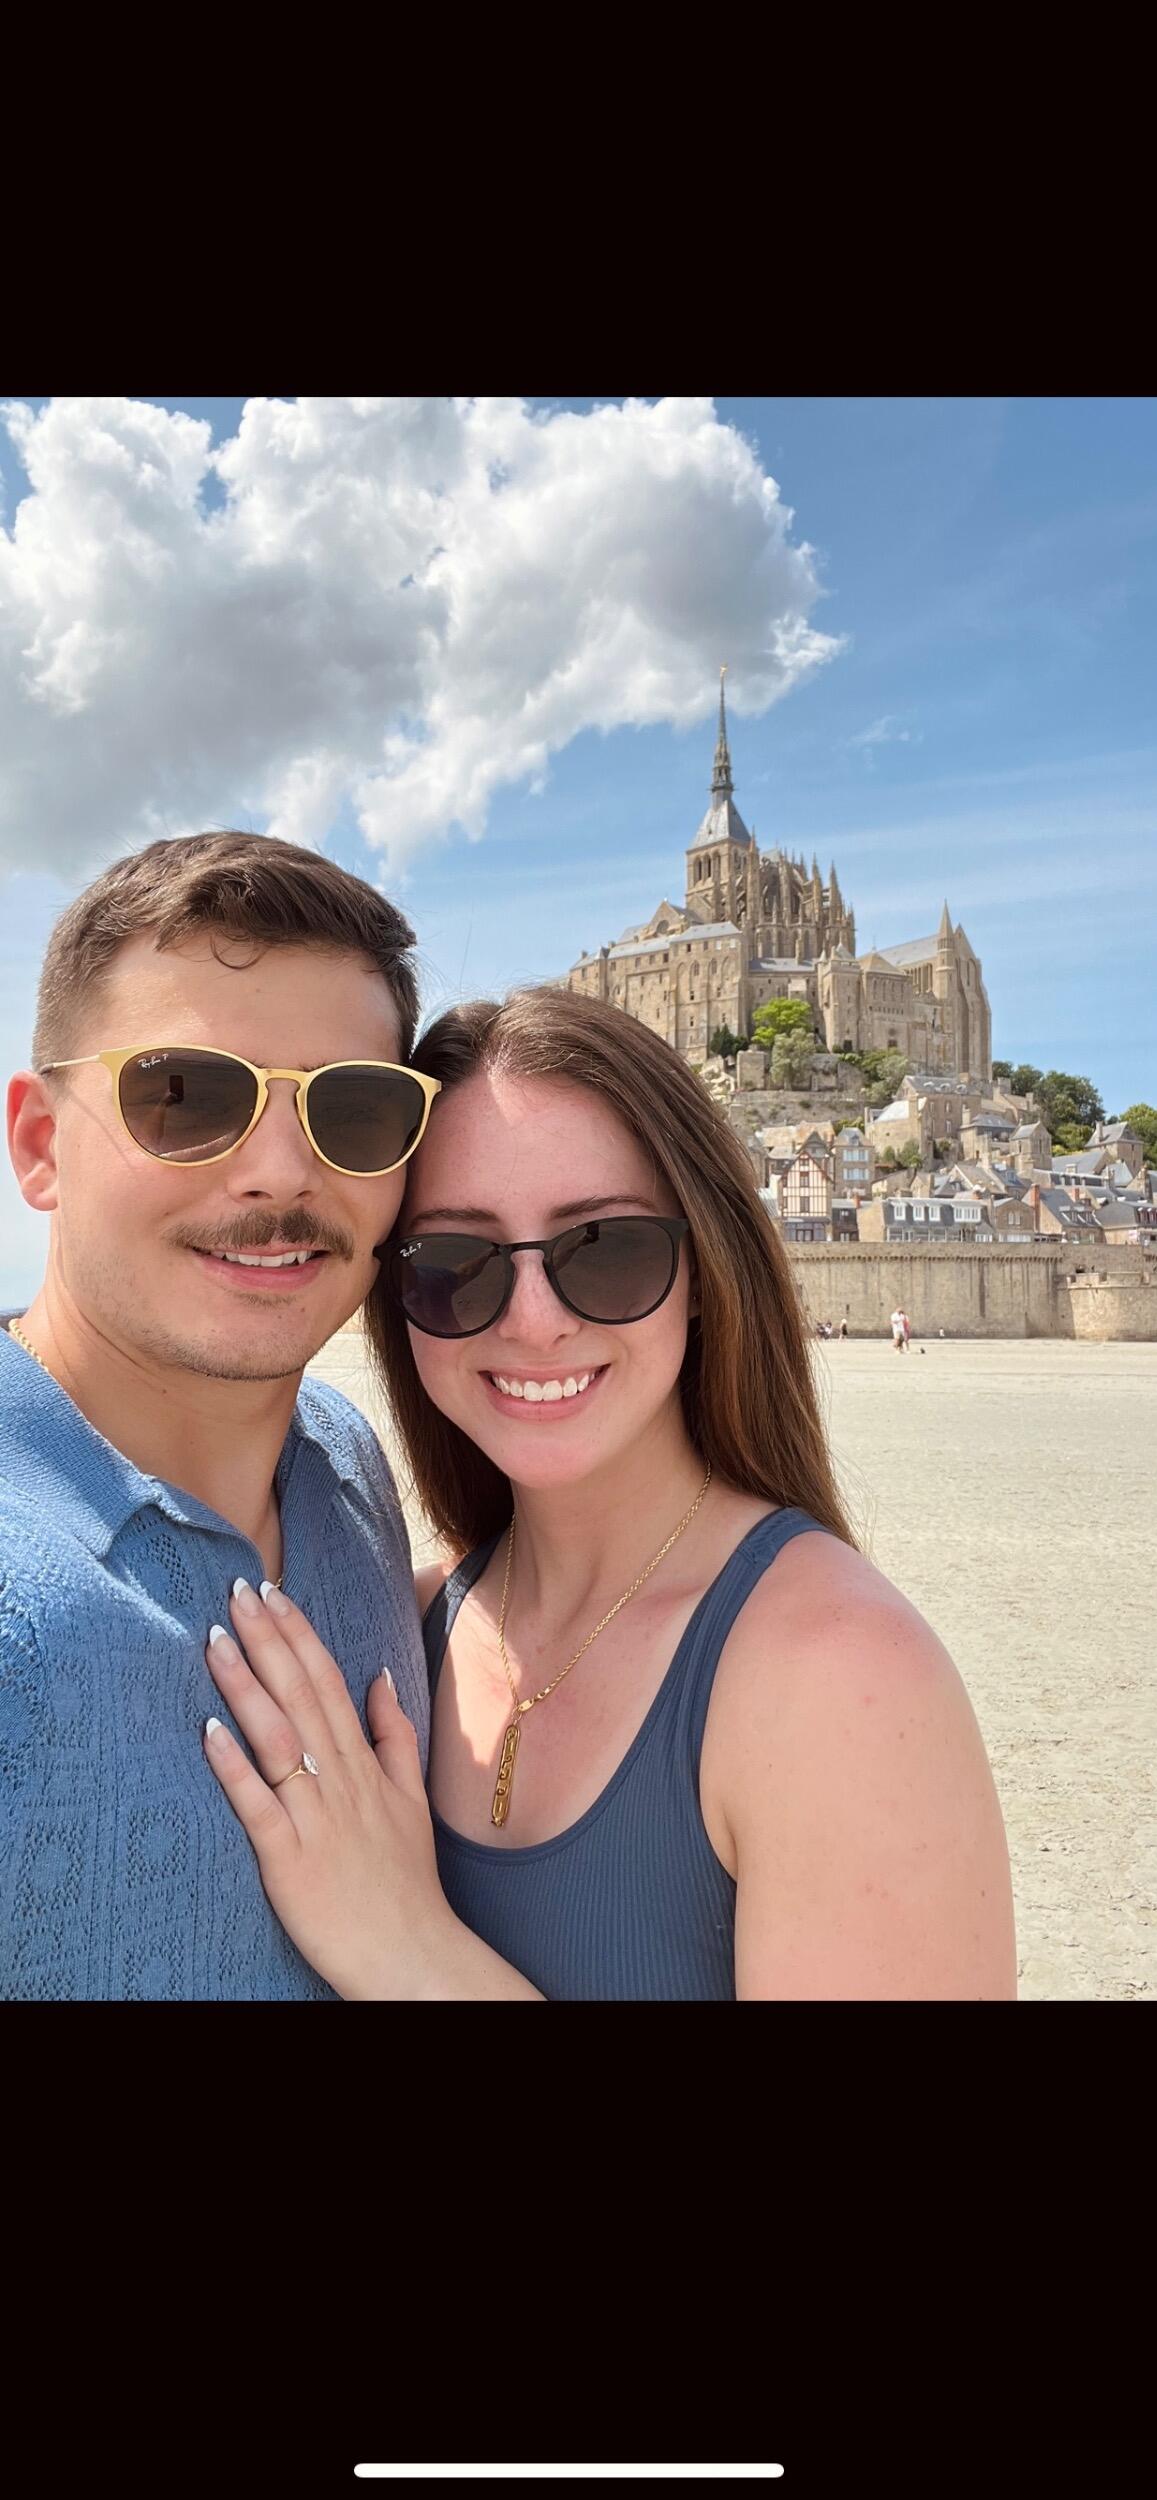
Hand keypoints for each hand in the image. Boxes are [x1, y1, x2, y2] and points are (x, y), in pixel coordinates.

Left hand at [202, 1579, 451, 1999]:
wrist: (411, 1953)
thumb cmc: (404, 1881)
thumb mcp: (411, 1798)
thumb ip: (395, 1736)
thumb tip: (380, 1677)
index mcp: (363, 1764)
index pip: (327, 1681)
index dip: (298, 1634)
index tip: (271, 1591)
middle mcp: (340, 1781)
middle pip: (300, 1696)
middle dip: (267, 1639)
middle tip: (236, 1590)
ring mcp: (315, 1818)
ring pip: (277, 1739)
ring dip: (245, 1687)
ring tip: (215, 1641)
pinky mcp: (288, 1860)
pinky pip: (258, 1806)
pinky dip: (234, 1767)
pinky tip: (209, 1731)